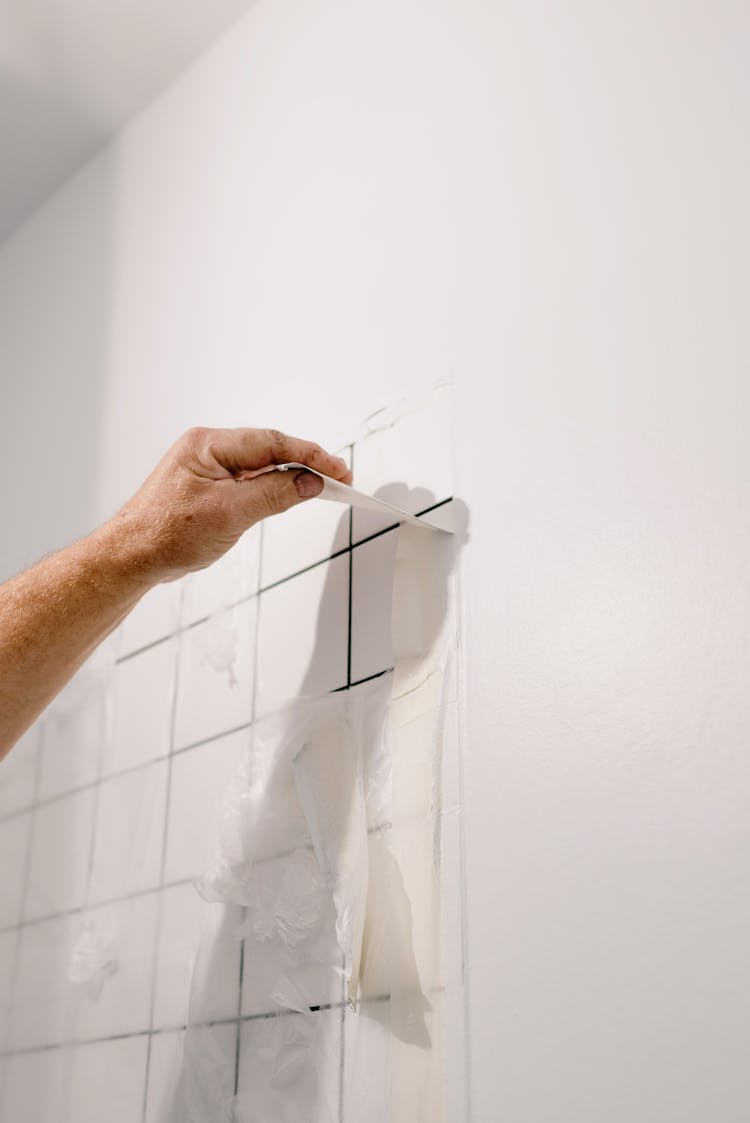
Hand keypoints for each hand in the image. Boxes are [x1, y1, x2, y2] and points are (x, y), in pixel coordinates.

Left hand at [98, 427, 351, 582]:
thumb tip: (309, 482)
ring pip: (260, 465)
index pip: (272, 442)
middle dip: (305, 463)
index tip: (338, 470)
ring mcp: (207, 467)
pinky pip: (249, 479)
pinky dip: (272, 487)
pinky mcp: (208, 486)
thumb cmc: (164, 534)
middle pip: (269, 449)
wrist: (130, 557)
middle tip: (339, 479)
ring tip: (321, 487)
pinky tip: (288, 495)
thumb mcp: (229, 515)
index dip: (310, 455)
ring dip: (290, 475)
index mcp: (208, 445)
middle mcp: (207, 448)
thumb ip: (274, 494)